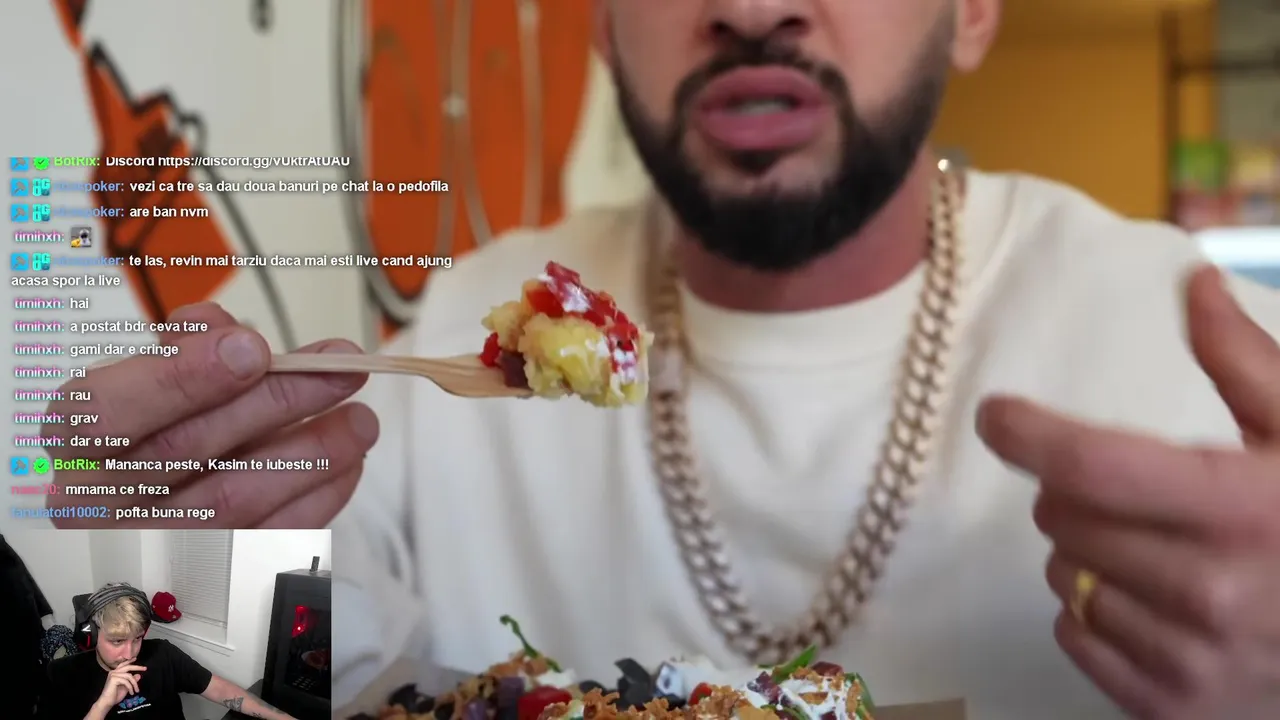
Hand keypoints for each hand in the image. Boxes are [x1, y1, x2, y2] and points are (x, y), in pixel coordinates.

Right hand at [40, 302, 379, 527]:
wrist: (149, 508)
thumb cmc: (154, 428)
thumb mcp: (151, 376)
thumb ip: (186, 347)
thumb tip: (232, 334)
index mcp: (77, 442)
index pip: (106, 411)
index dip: (182, 378)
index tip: (252, 349)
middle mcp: (102, 499)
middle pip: (186, 449)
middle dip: (276, 401)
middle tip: (339, 368)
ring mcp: (155, 543)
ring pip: (236, 499)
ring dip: (312, 452)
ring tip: (360, 418)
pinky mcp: (210, 574)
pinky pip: (268, 538)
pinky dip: (318, 497)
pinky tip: (348, 462)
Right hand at [96, 664, 144, 708]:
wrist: (107, 702)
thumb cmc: (115, 695)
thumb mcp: (126, 687)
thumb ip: (131, 681)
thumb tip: (139, 675)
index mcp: (115, 673)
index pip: (123, 665)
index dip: (129, 661)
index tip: (136, 658)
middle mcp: (113, 672)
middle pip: (128, 667)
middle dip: (137, 667)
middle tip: (145, 668)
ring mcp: (113, 675)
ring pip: (129, 676)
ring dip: (134, 684)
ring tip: (137, 690)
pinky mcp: (113, 679)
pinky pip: (126, 681)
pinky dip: (130, 687)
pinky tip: (131, 693)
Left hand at [977, 266, 1279, 718]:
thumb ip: (1247, 365)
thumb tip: (1194, 282)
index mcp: (1242, 510)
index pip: (1096, 466)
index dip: (1032, 434)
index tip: (996, 414)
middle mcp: (1209, 590)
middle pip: (1064, 518)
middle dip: (1078, 493)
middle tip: (1137, 494)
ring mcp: (1188, 660)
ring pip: (1063, 577)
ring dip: (1089, 554)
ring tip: (1162, 553)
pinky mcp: (1168, 708)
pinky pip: (1074, 636)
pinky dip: (1096, 614)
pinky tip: (1157, 606)